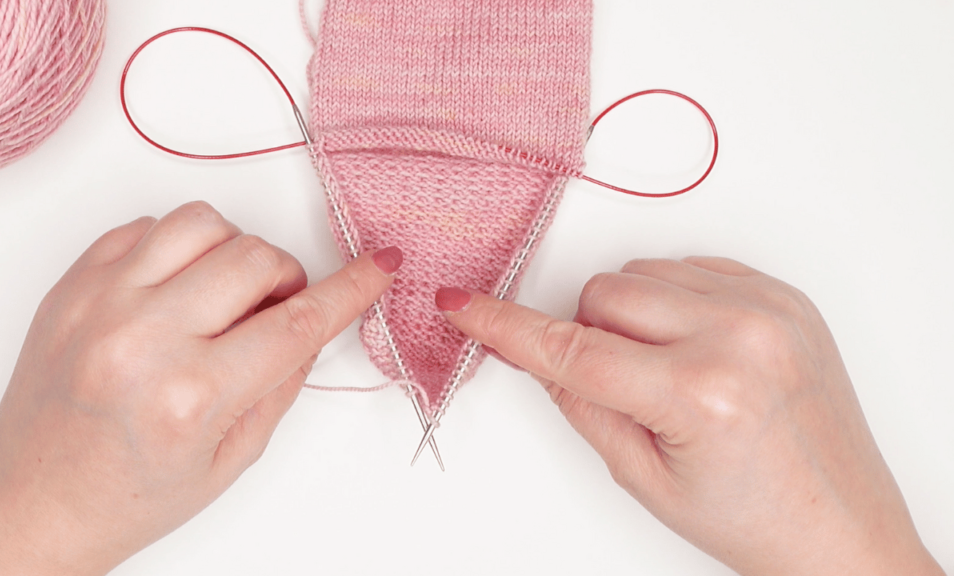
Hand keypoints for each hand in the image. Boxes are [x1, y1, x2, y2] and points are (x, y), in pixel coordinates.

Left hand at [0, 202, 401, 575]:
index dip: (350, 289)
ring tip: (224, 296)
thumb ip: (281, 382)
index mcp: (190, 396)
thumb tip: (312, 321)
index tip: (377, 267)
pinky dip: (177, 249)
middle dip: (286, 278)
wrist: (33, 507)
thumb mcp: (231, 459)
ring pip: (201, 223)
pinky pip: (144, 227)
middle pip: (255, 258)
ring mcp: (98, 304)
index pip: (297, 322)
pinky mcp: (69, 286)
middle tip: (277, 310)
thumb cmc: (129, 495)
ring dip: (233, 252)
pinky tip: (176, 290)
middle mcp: (141, 339)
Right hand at [436, 257, 943, 575]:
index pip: (573, 349)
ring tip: (669, 374)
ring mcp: (770, 309)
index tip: (463, 304)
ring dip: (633, 319)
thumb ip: (580, 402)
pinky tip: (697, 350)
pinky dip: (676, 304)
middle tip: (622, 389)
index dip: (507, 326)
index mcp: (700, 394)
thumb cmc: (752, 518)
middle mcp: (740, 337)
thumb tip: (534, 350)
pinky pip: (692, 268)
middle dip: (590, 337)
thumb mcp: (644, 477)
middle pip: (603, 295)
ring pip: (643, 275)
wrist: (840, 530)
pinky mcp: (785, 296)